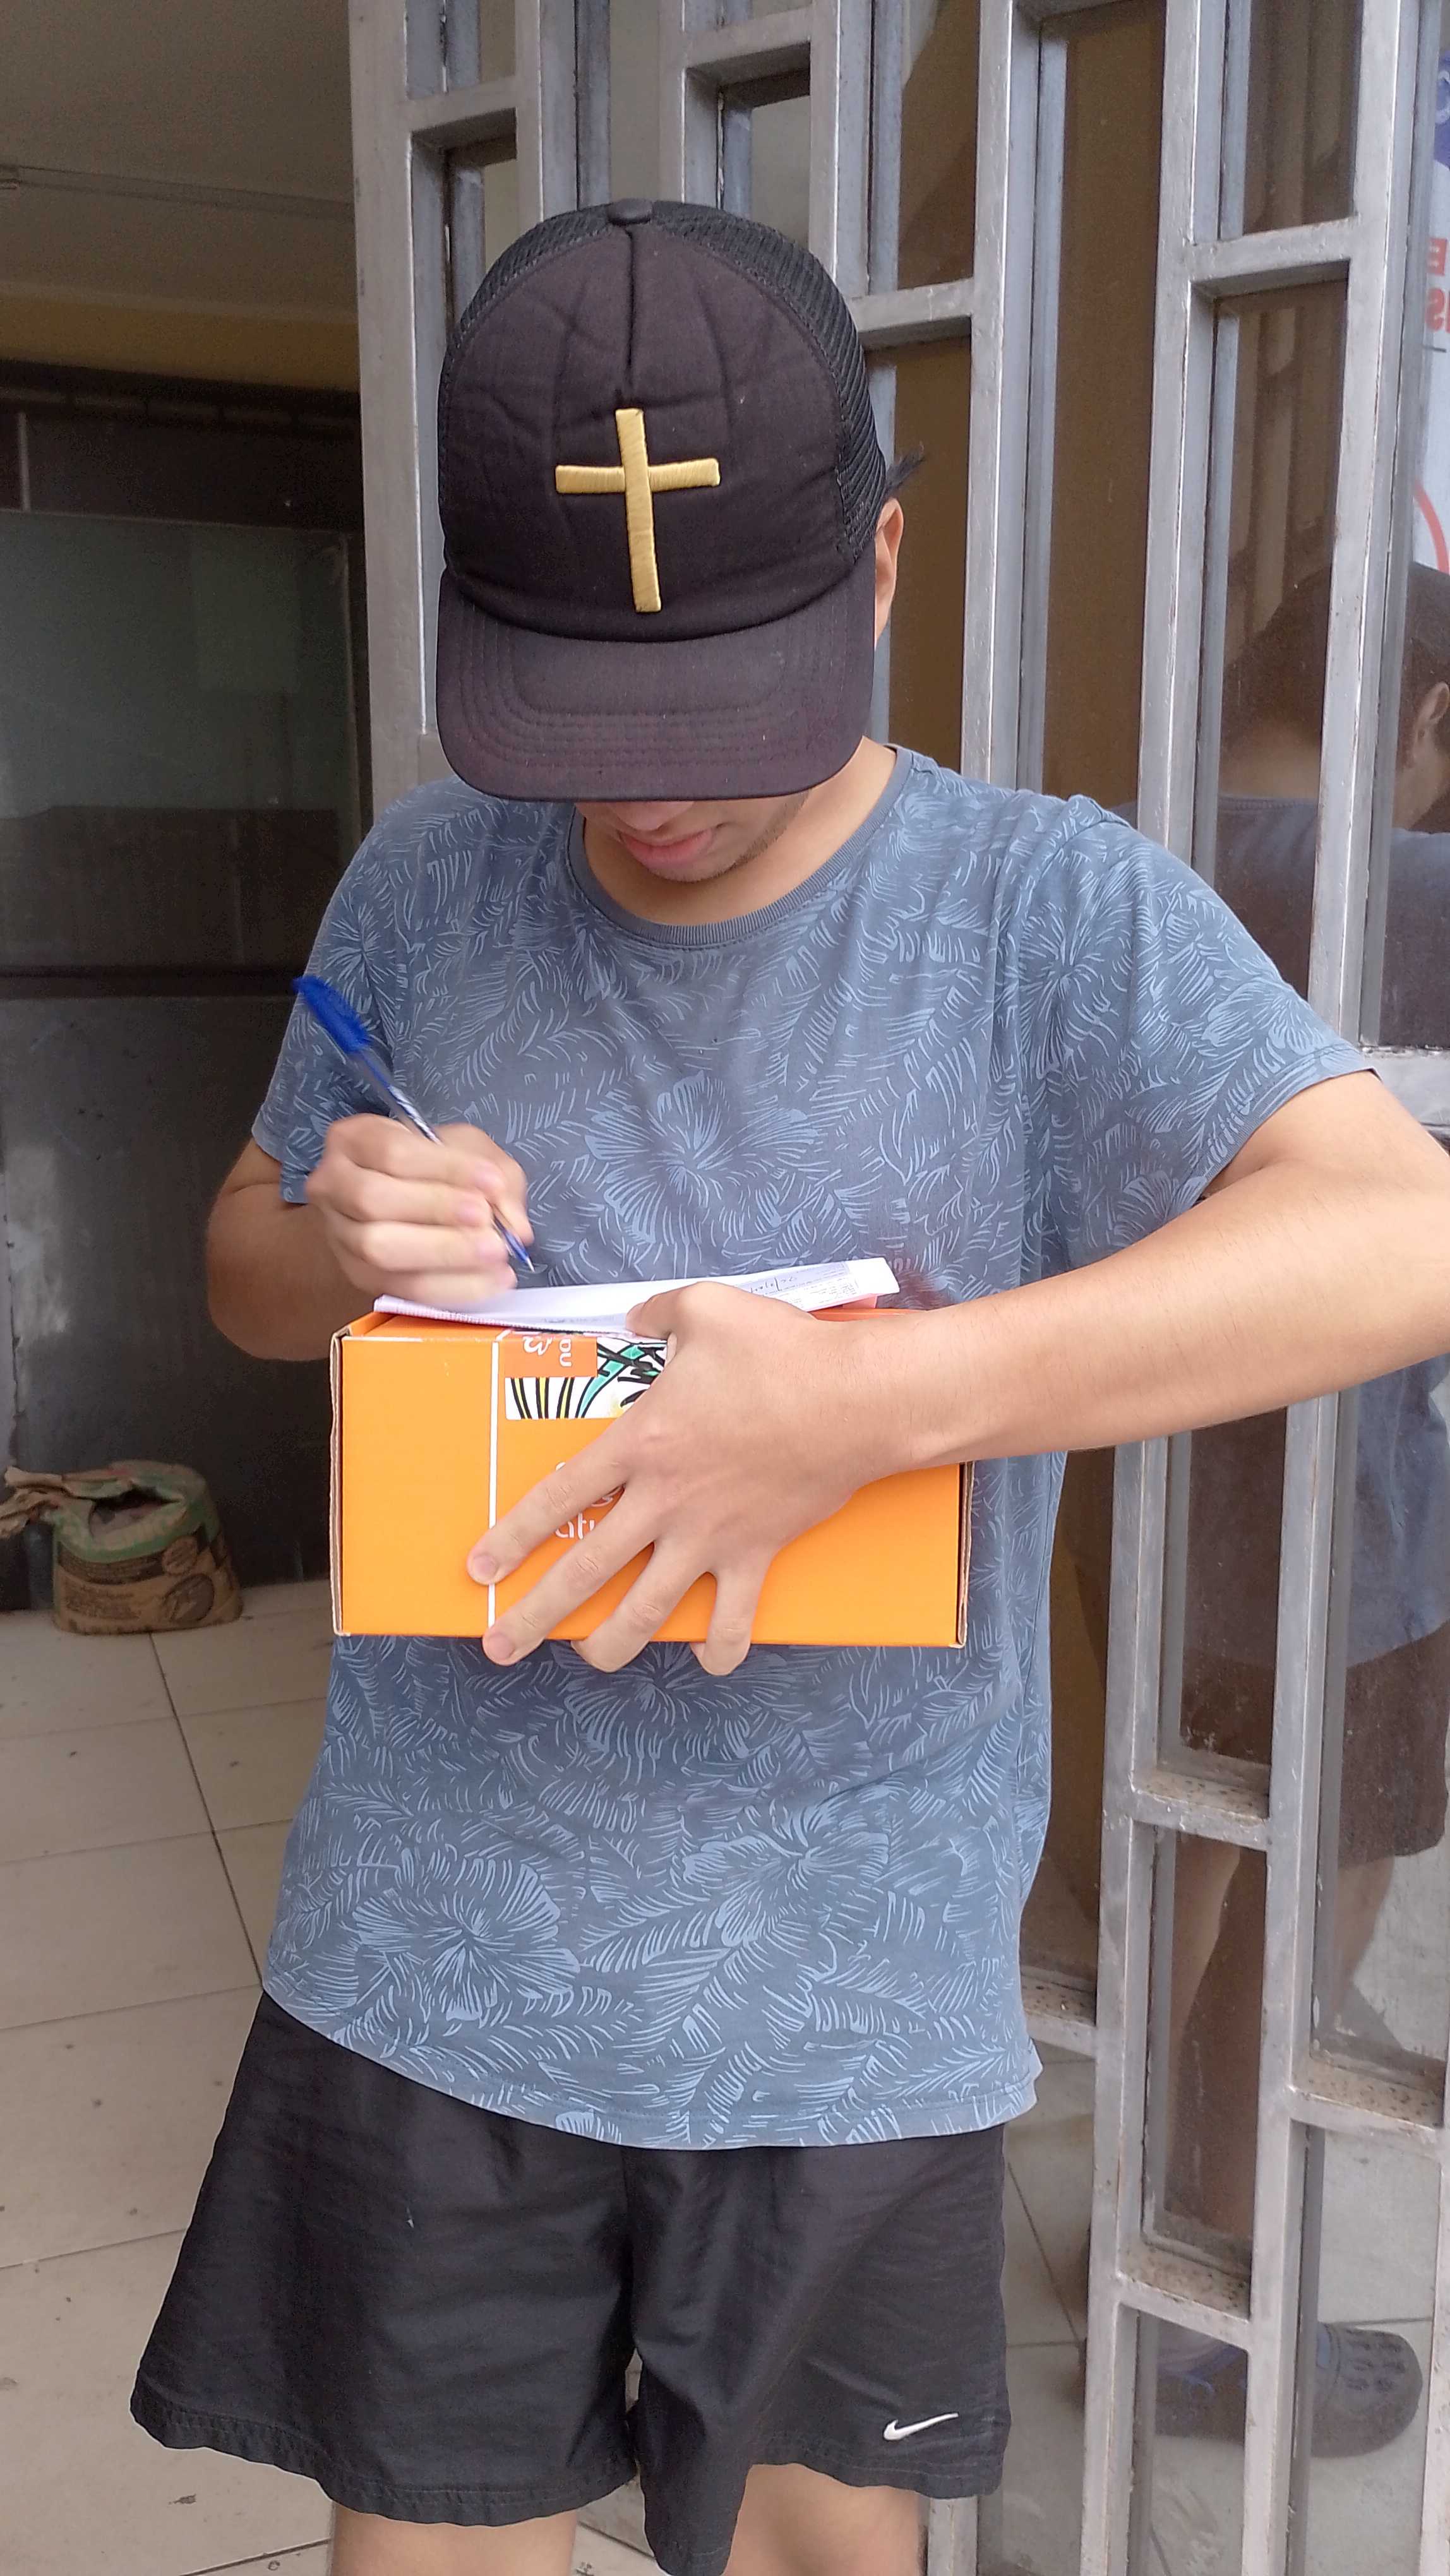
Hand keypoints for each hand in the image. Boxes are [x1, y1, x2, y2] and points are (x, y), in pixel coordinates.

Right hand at [306, 1115, 529, 1306]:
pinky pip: (400, 1289)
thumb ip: (495, 1176)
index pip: (393, 1152)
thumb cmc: (437, 1167)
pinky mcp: (358, 1276)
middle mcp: (332, 1185)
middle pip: (373, 1200)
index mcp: (355, 1139)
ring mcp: (339, 1235)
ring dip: (443, 1253)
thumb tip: (514, 1225)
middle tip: (486, 1222)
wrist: (406, 1200)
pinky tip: (491, 1282)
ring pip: (379, 1249)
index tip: (491, 1182)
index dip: (445, 1169)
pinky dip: (450, 1288)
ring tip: (494, 1254)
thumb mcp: (469, 1152)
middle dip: (436, 1211)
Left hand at [469, 1285, 904, 1674]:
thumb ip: (659, 1313)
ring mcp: (709, 1536)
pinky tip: (706, 1660)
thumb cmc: (782, 1353)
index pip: (558, 1497)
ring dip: (610, 1644)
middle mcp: (664, 1500)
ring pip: (647, 1609)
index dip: (512, 1537)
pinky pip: (733, 1617)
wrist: (857, 1401)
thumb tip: (636, 1319)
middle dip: (535, 1617)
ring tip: (586, 1659)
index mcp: (640, 1442)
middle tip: (500, 1647)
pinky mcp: (756, 1554)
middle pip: (585, 1571)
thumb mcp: (708, 1308)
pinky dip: (720, 1646)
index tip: (480, 1569)